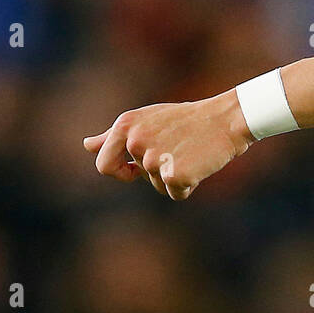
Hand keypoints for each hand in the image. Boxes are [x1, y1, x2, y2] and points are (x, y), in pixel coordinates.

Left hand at [82, 89, 251, 200]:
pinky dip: (189, 184)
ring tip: (191, 151)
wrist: (227, 119)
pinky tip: (200, 163)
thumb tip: (87, 145)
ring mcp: (154, 159)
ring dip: (175, 174)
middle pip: (138, 177)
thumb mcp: (147, 120)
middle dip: (154, 172)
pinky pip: (177, 193)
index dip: (119, 171)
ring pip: (158, 185)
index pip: (103, 165)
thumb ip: (114, 136)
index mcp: (125, 125)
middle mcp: (136, 141)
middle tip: (175, 151)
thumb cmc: (187, 119)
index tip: (135, 169)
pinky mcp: (175, 175)